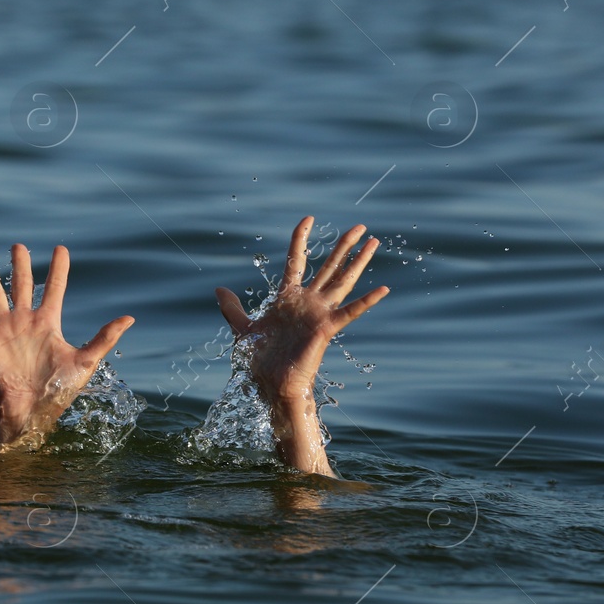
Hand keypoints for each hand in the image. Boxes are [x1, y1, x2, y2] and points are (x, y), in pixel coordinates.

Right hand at [0, 244, 133, 452]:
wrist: (30, 411)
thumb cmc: (59, 390)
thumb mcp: (86, 361)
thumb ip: (105, 337)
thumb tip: (130, 318)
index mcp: (48, 323)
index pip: (54, 288)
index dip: (58, 268)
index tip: (61, 248)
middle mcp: (25, 322)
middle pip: (22, 285)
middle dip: (20, 265)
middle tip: (18, 246)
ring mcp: (5, 329)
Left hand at [215, 216, 388, 475]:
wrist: (270, 386)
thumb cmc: (260, 362)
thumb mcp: (243, 329)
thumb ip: (233, 308)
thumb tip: (219, 288)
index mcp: (289, 299)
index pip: (297, 260)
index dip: (301, 239)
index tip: (308, 218)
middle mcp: (308, 303)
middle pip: (329, 266)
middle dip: (344, 245)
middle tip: (361, 226)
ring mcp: (319, 314)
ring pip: (342, 281)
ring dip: (358, 262)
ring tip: (374, 242)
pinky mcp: (326, 329)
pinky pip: (350, 312)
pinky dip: (367, 301)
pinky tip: (384, 288)